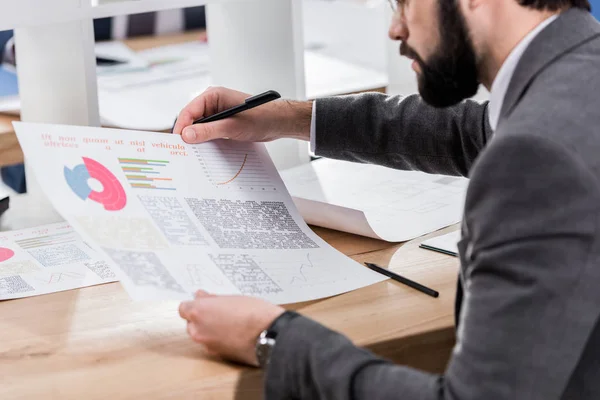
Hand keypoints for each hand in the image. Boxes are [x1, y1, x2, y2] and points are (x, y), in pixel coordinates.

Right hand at [173, 86, 312, 143]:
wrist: (278, 123)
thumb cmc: (260, 118)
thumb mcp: (232, 126)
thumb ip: (209, 131)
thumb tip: (187, 135)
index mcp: (212, 95)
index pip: (189, 110)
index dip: (182, 126)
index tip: (178, 142)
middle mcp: (212, 103)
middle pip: (191, 120)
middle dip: (188, 134)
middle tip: (183, 152)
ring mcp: (217, 114)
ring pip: (199, 128)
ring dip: (198, 139)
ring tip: (193, 154)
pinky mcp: (223, 123)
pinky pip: (209, 132)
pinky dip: (206, 141)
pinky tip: (206, 152)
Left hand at [179, 290, 284, 365]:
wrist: (270, 333)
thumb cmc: (254, 313)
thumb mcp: (233, 298)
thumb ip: (213, 299)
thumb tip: (202, 296)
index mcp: (199, 312)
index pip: (184, 308)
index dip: (194, 306)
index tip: (203, 303)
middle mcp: (198, 330)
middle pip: (191, 323)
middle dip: (201, 318)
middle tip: (219, 312)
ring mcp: (207, 344)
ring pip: (201, 335)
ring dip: (209, 330)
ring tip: (229, 323)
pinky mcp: (218, 355)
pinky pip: (212, 345)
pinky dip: (218, 340)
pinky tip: (233, 334)